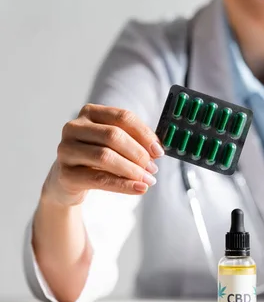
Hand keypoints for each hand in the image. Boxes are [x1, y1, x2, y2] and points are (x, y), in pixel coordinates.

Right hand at [44, 104, 164, 206]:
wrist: (68, 181)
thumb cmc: (97, 158)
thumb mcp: (115, 145)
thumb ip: (134, 142)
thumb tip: (157, 150)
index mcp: (90, 113)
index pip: (123, 117)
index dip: (144, 134)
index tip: (159, 150)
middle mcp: (74, 127)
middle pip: (114, 136)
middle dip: (138, 153)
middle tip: (153, 168)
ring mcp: (66, 149)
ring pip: (105, 156)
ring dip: (132, 170)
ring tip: (148, 180)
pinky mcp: (65, 174)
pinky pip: (99, 179)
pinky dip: (123, 185)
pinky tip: (139, 188)